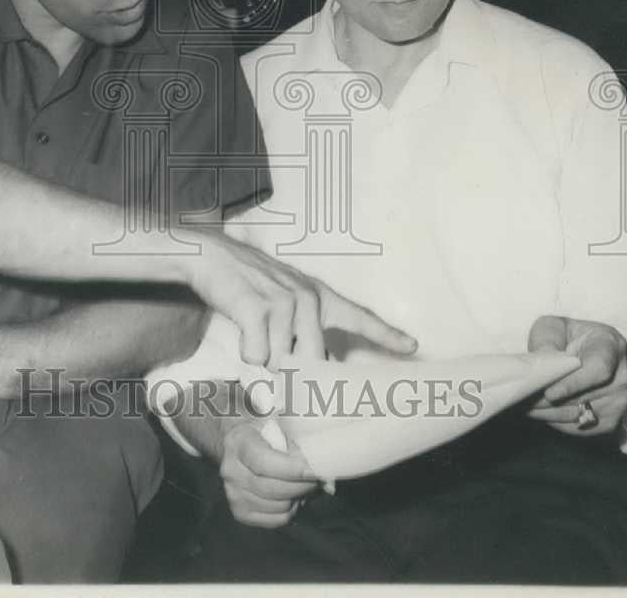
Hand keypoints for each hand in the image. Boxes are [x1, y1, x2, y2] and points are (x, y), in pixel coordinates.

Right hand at [188, 232, 416, 367]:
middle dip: (291, 368)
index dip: (387, 335)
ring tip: (253, 327)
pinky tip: (241, 327)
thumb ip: (305, 329)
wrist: (213, 256)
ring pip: (280, 362)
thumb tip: (316, 369)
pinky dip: (245, 351)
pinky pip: (256, 356)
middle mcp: (307, 298)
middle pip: (312, 361)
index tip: (413, 346)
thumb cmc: (249, 284)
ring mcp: (283, 303)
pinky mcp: (257, 309)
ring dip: (263, 355)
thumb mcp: (285, 297)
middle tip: (272, 346)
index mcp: (319, 296)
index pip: (359, 317)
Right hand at [220, 415, 319, 527]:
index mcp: (238, 442)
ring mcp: (233, 494)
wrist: (235, 445)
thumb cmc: (260, 432)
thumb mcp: (274, 423)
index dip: (292, 469)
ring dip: (298, 498)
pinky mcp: (240, 512)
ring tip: (304, 484)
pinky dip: (290, 511)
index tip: (314, 470)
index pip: (263, 462)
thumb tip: (321, 464)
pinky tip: (292, 496)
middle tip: (318, 477)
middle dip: (302, 485)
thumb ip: (294, 440)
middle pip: (272, 488)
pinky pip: (275, 520)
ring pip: (278, 507)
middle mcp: (231, 470)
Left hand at [526, 314, 626, 435]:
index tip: (549, 393)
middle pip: (585, 396)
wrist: (582, 349)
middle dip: (550, 401)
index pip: (598, 369)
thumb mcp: (552, 327)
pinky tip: (536, 412)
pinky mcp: (609, 420)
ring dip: (548, 413)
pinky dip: (555, 422)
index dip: (574, 384)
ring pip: (579, 414)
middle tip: (522, 401)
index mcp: (611, 345)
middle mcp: (622, 375)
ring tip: (523, 406)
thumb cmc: (565, 335)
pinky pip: (580, 428)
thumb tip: (544, 368)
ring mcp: (619, 401)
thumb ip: (547, 343)